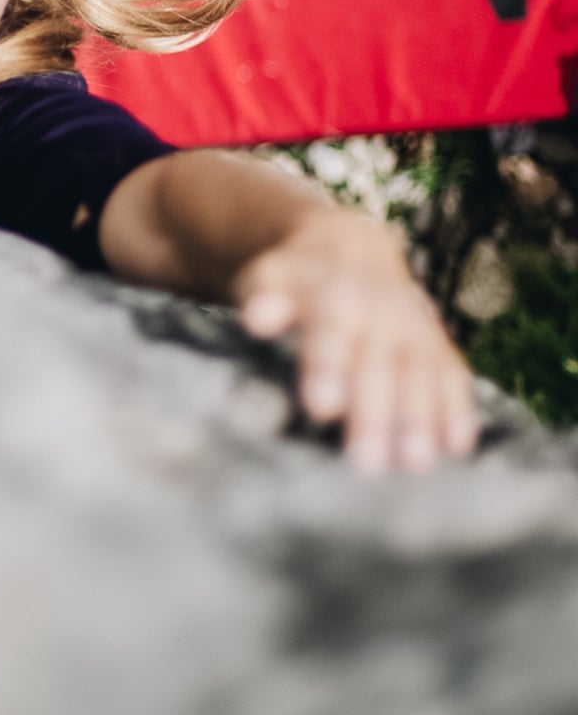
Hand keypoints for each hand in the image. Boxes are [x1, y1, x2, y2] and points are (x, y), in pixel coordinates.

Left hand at [234, 209, 477, 473]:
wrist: (349, 250)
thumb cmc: (296, 281)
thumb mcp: (270, 279)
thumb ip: (265, 299)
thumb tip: (256, 317)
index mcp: (334, 297)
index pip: (331, 333)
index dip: (327, 368)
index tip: (321, 407)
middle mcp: (381, 313)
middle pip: (378, 366)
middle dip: (374, 413)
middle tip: (367, 463)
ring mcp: (415, 330)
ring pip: (421, 375)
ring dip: (421, 418)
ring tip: (416, 464)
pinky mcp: (438, 347)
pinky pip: (453, 377)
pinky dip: (457, 409)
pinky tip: (457, 447)